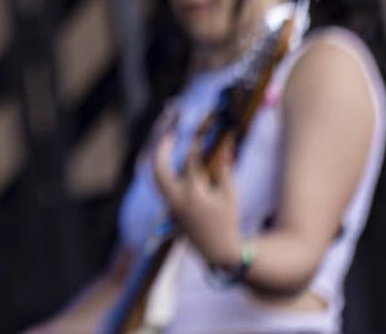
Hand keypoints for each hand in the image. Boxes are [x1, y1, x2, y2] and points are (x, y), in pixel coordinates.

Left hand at [152, 132, 243, 272]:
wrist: (217, 250)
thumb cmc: (227, 222)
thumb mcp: (230, 196)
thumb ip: (225, 170)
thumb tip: (226, 146)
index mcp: (193, 194)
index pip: (189, 162)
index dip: (194, 146)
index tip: (198, 136)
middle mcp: (177, 198)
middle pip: (159, 168)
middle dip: (161, 148)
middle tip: (171, 134)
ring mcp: (170, 204)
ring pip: (156, 176)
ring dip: (159, 158)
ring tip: (168, 143)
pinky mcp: (170, 208)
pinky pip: (161, 184)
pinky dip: (163, 170)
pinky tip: (172, 161)